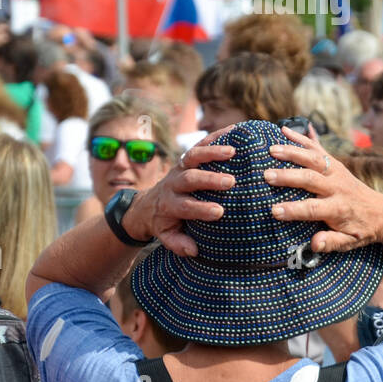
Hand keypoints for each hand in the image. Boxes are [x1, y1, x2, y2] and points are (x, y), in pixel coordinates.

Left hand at [123, 128, 236, 255]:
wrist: (148, 203)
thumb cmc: (164, 222)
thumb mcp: (166, 236)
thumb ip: (178, 244)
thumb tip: (194, 250)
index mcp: (169, 205)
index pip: (184, 206)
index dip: (200, 209)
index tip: (219, 212)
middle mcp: (173, 183)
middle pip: (189, 178)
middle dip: (209, 180)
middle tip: (230, 182)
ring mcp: (179, 167)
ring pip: (193, 156)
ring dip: (212, 152)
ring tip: (233, 151)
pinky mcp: (186, 157)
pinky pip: (200, 143)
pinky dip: (216, 136)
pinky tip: (234, 130)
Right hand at [264, 126, 382, 252]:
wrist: (381, 212)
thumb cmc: (361, 229)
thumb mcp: (350, 242)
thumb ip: (332, 242)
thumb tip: (314, 244)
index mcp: (339, 208)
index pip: (313, 209)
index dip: (294, 210)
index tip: (274, 211)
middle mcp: (337, 187)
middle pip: (311, 179)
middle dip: (288, 176)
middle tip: (266, 175)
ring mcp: (336, 171)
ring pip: (314, 159)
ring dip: (292, 152)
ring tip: (271, 149)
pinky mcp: (335, 163)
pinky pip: (317, 148)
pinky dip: (301, 138)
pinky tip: (284, 130)